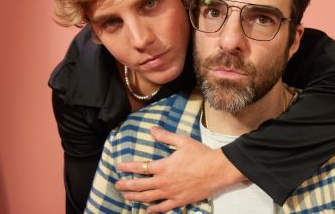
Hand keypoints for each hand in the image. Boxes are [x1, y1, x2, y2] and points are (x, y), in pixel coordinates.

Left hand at [115, 126, 244, 212]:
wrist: (217, 170)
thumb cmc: (201, 154)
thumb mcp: (182, 141)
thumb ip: (165, 136)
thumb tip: (152, 129)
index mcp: (164, 166)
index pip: (141, 167)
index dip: (128, 167)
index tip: (119, 167)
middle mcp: (164, 182)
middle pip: (140, 186)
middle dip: (126, 185)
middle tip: (117, 185)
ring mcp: (171, 193)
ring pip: (148, 198)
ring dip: (135, 197)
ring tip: (126, 197)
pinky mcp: (179, 201)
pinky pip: (163, 208)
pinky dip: (153, 210)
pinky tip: (147, 210)